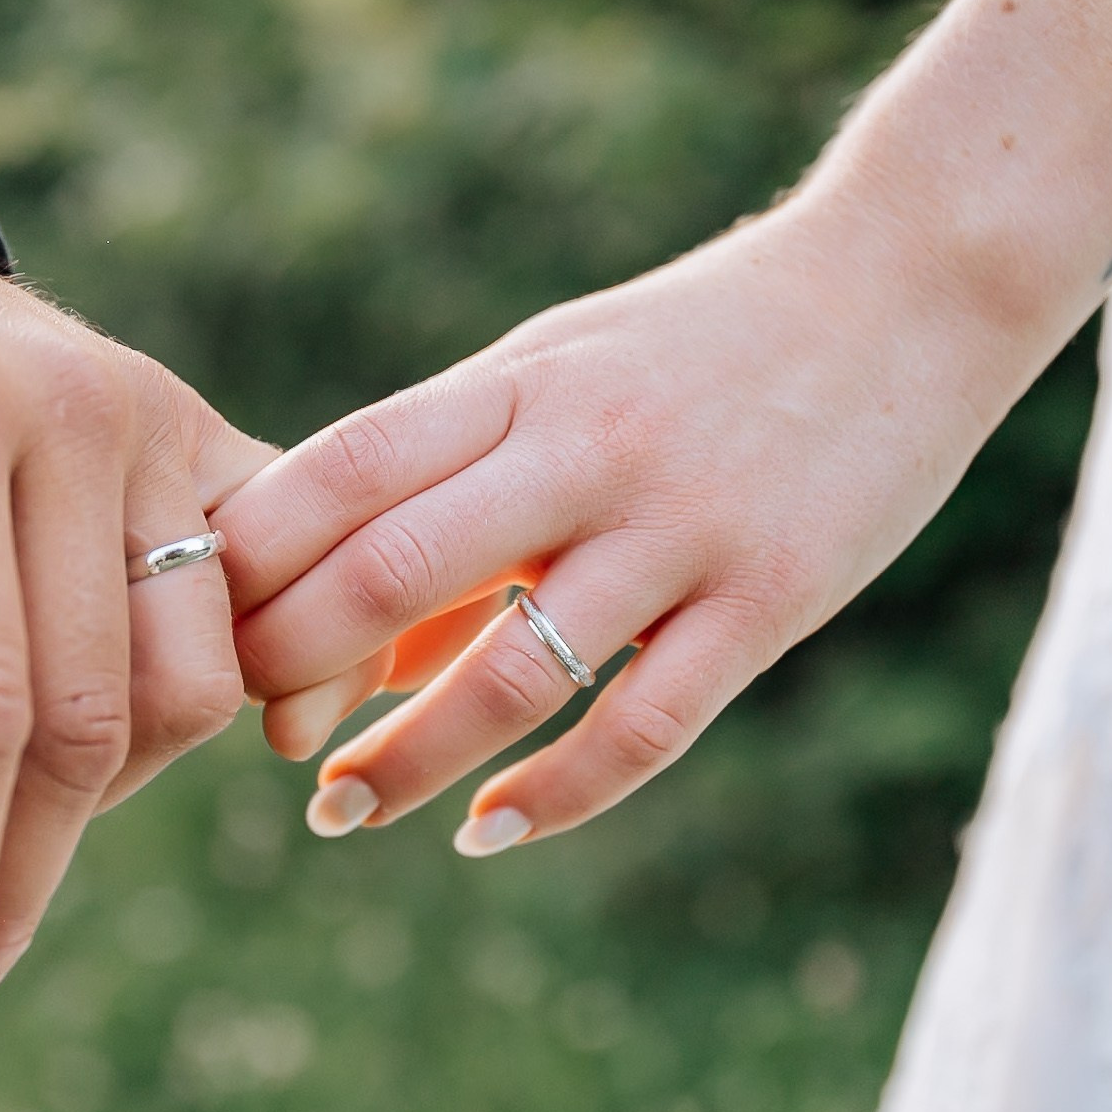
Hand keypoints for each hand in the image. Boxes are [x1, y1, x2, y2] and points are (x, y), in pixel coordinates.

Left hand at [216, 192, 1046, 853]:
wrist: (915, 280)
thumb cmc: (704, 342)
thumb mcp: (563, 376)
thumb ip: (458, 488)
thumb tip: (351, 651)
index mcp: (519, 379)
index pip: (344, 469)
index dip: (252, 560)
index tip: (196, 628)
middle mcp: (589, 448)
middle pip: (395, 570)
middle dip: (296, 666)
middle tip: (253, 737)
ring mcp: (684, 526)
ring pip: (514, 673)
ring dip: (409, 760)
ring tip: (341, 811)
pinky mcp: (774, 598)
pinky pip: (645, 725)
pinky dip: (556, 794)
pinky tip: (490, 830)